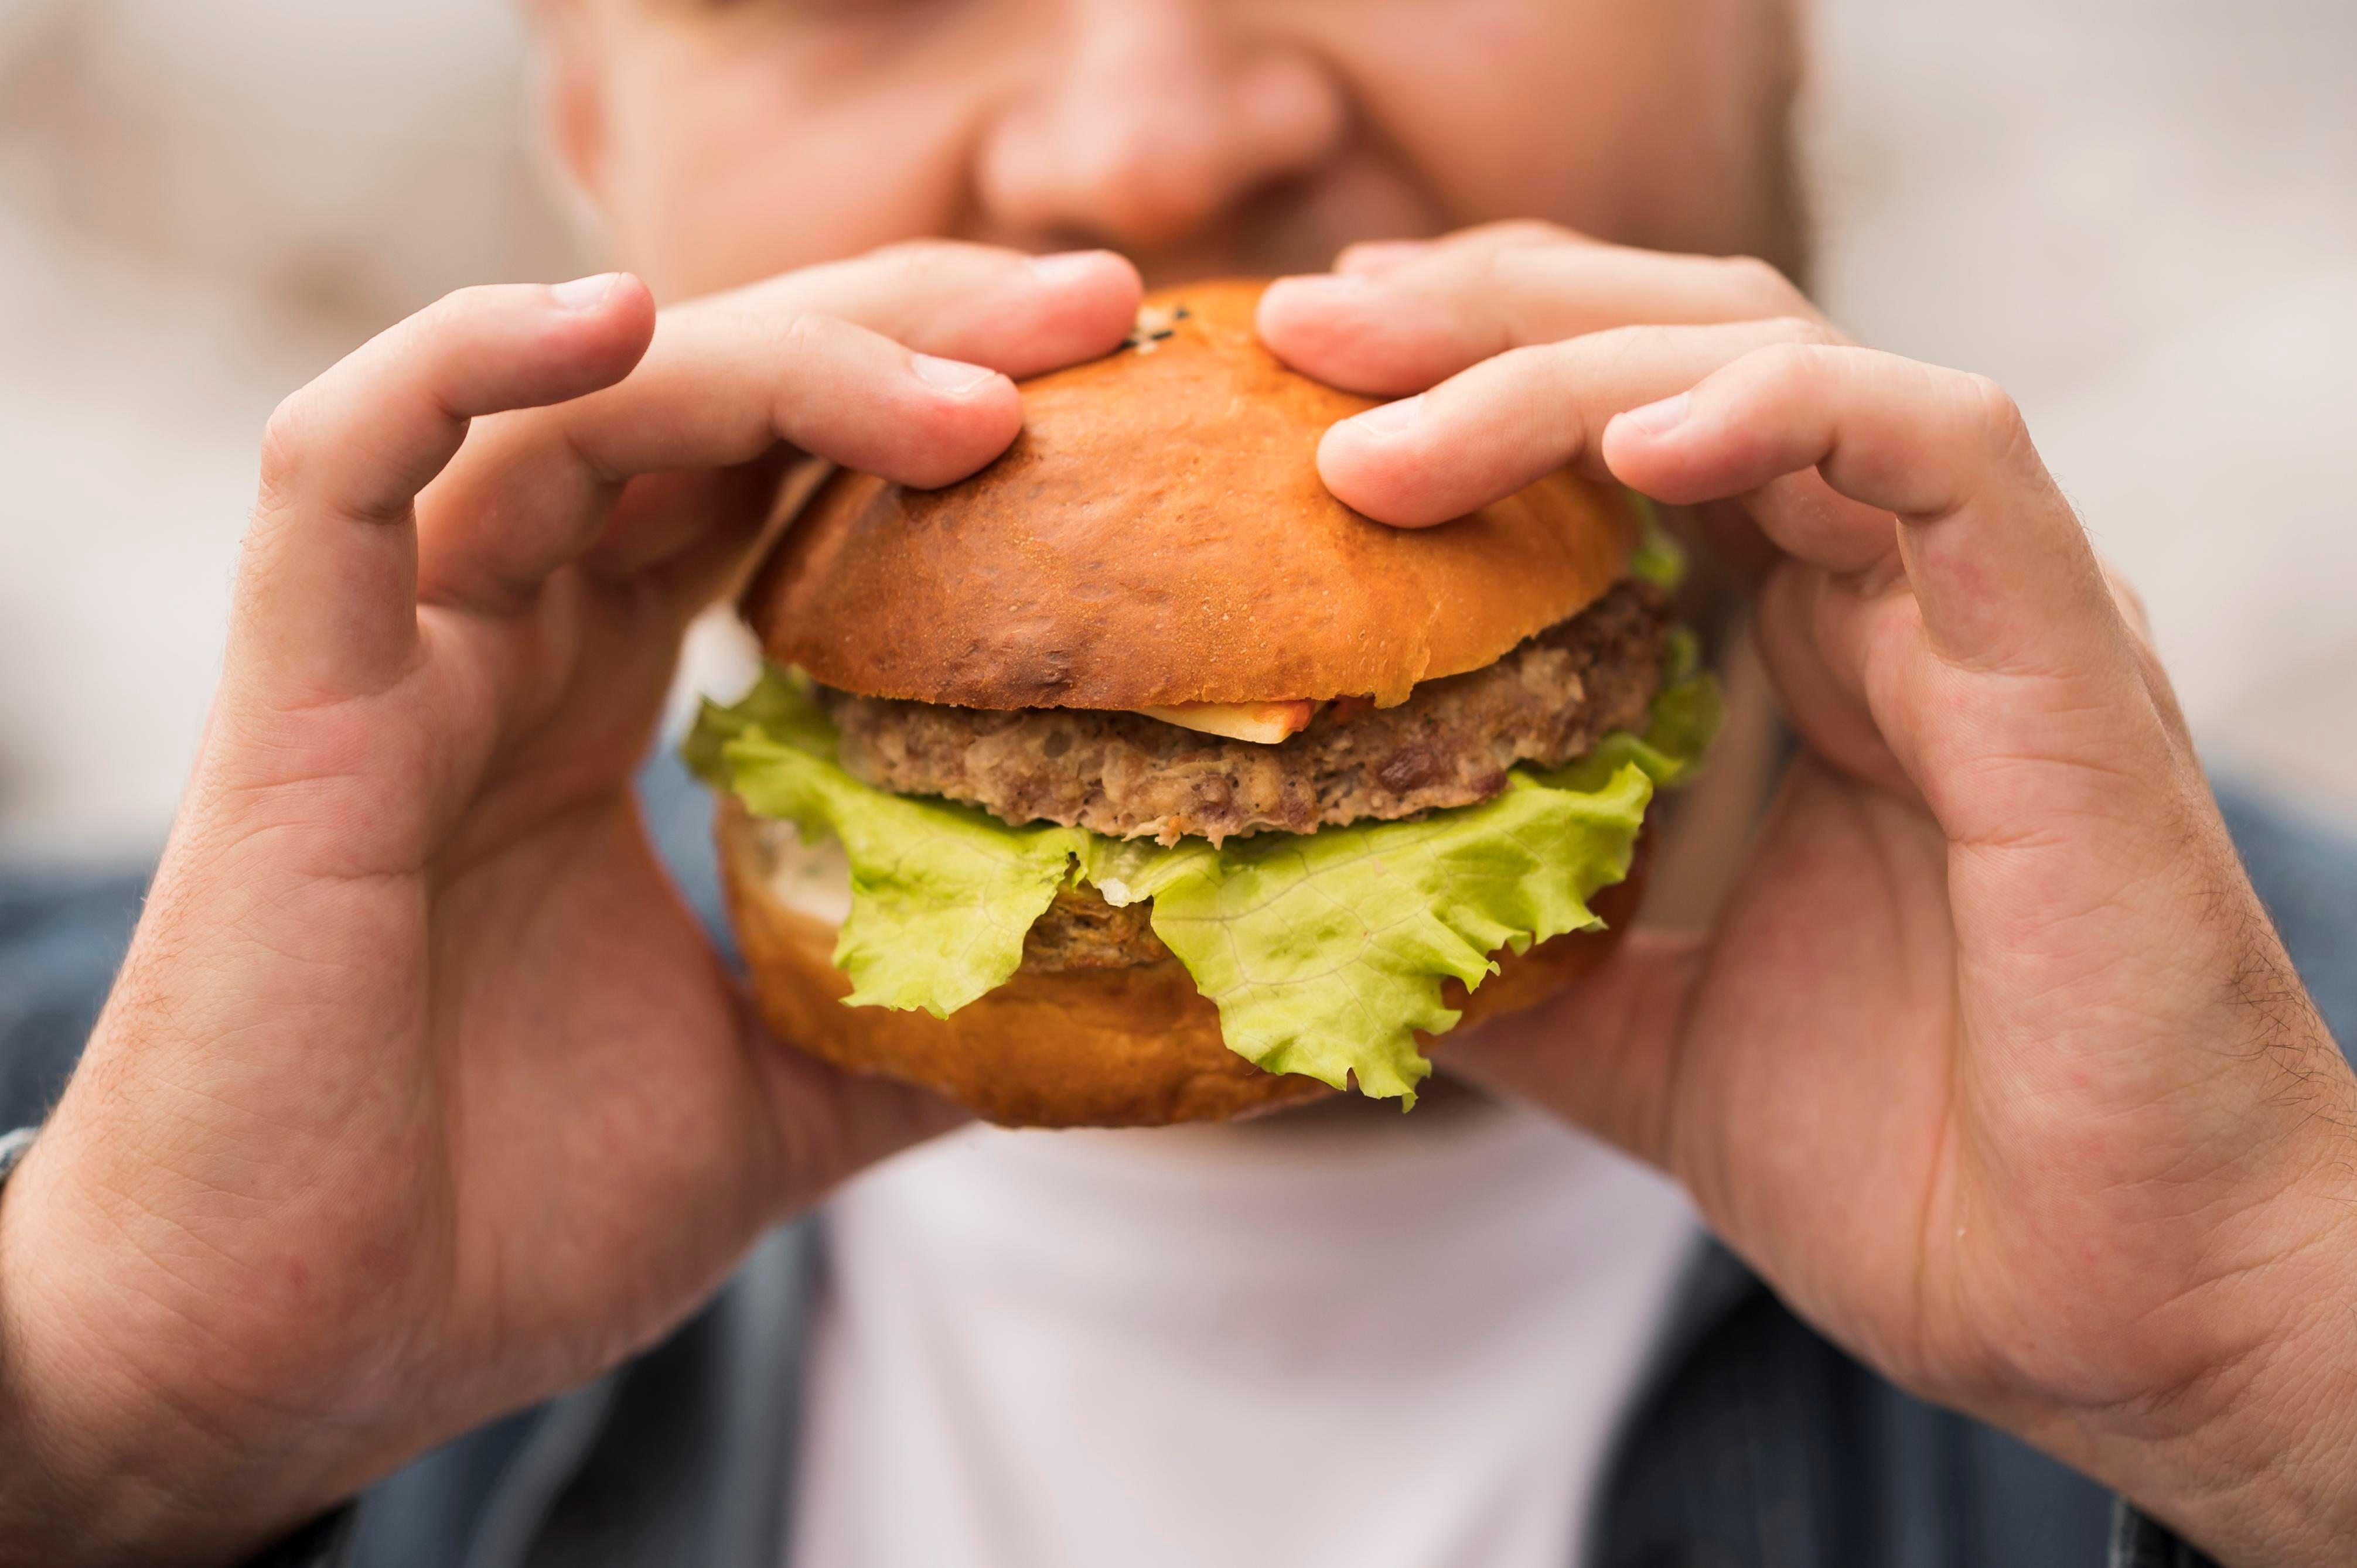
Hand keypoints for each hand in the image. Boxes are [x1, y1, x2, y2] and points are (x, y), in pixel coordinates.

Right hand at [0, 244, 1141, 1565]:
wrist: (295, 1362)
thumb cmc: (497, 1228)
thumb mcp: (775, 1102)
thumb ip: (911, 1021)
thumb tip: (1100, 1000)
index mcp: (598, 701)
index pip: (773, 476)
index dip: (927, 402)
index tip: (1115, 382)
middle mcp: (506, 642)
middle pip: (705, 400)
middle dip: (901, 330)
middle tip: (1096, 311)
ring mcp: (399, 657)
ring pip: (571, 408)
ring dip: (778, 359)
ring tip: (971, 382)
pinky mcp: (299, 703)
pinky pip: (341, 469)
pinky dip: (467, 368)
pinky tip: (620, 324)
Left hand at [1261, 225, 2356, 1566]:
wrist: (2108, 1303)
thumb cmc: (1907, 1167)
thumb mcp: (1630, 1037)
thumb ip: (1497, 950)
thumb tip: (1304, 916)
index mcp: (1796, 654)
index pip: (1620, 432)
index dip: (1461, 380)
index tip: (1295, 390)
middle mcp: (1882, 599)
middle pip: (1674, 350)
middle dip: (1479, 321)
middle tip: (1304, 328)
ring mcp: (1974, 611)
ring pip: (1779, 365)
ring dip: (1566, 370)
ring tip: (1386, 429)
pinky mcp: (2061, 652)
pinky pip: (1941, 453)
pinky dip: (1783, 414)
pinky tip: (1639, 445)